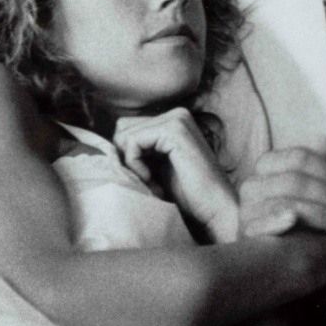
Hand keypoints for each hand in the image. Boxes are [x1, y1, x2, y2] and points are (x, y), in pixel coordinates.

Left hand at [114, 108, 238, 242]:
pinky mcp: (174, 130)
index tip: (147, 179)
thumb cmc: (188, 196)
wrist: (215, 211)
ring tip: (154, 183)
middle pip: (123, 128)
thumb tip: (111, 142)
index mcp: (174, 120)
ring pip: (125, 135)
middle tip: (149, 181)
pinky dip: (136, 165)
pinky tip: (154, 181)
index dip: (127, 156)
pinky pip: (132, 142)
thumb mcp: (157, 167)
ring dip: (132, 164)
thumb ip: (140, 150)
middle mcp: (177, 113)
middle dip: (128, 157)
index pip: (127, 128)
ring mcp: (177, 119)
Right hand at [238, 134, 325, 237]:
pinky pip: (259, 224)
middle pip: (292, 181)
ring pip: (283, 203)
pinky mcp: (247, 234)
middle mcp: (253, 184)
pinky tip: (293, 220)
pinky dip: (276, 220)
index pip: (299, 158)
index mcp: (270, 164)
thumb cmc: (319, 206)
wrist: (299, 253)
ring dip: (318, 212)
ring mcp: (247, 210)